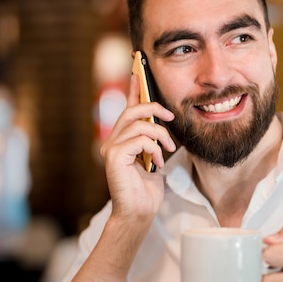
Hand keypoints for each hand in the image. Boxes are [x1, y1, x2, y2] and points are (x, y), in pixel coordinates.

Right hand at [99, 74, 174, 222]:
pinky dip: (154, 149)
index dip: (134, 87)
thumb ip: (153, 141)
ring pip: (140, 124)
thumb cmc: (147, 190)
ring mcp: (110, 148)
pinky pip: (140, 139)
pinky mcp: (114, 156)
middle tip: (171, 119)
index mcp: (122, 139)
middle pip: (132, 109)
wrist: (139, 213)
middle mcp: (112, 140)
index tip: (138, 68)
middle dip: (154, 108)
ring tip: (167, 152)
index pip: (127, 107)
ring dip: (161, 136)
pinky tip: (157, 164)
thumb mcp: (154, 159)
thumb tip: (162, 123)